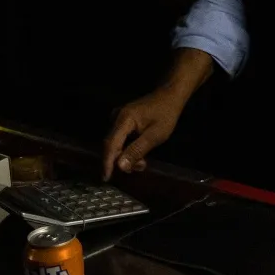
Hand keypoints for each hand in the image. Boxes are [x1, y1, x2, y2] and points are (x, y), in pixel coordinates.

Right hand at [102, 49, 215, 179]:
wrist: (169, 96)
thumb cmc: (166, 115)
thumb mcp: (155, 136)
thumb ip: (137, 150)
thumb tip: (120, 166)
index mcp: (124, 120)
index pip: (110, 144)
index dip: (107, 162)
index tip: (105, 178)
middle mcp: (116, 118)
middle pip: (112, 145)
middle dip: (122, 161)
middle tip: (139, 168)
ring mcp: (118, 118)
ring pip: (117, 144)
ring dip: (127, 156)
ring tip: (144, 162)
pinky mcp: (122, 121)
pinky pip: (120, 139)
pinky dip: (128, 149)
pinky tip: (140, 154)